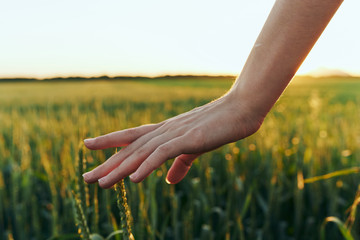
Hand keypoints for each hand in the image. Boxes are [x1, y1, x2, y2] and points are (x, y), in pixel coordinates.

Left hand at [82, 92, 263, 187]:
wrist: (240, 109)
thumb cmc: (218, 126)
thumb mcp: (195, 148)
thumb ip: (180, 163)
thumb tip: (169, 181)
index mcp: (164, 132)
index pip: (131, 137)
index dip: (109, 142)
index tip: (89, 147)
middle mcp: (163, 131)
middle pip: (130, 149)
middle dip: (107, 164)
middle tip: (86, 178)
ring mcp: (174, 134)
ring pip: (141, 153)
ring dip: (120, 168)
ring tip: (100, 182)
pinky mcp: (188, 139)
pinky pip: (163, 154)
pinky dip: (147, 165)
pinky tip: (134, 178)